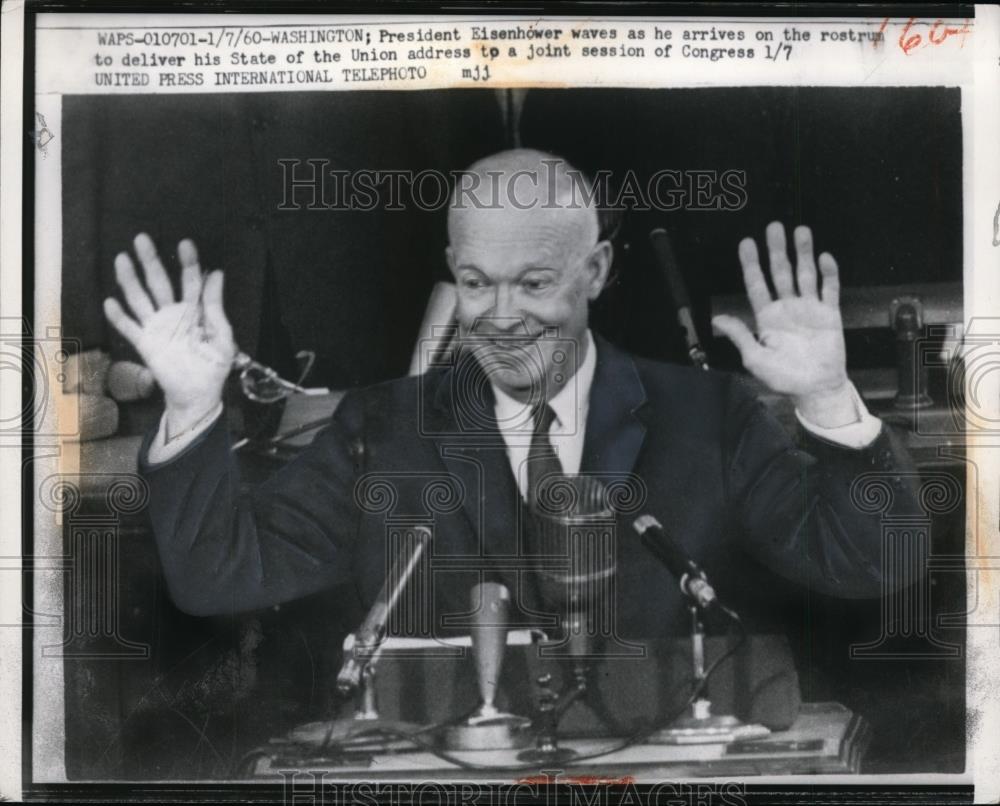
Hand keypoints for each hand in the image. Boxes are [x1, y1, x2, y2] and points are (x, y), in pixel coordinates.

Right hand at [103, 234, 234, 432]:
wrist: (199, 394)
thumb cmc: (214, 365)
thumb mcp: (222, 335)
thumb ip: (215, 306)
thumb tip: (217, 273)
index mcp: (195, 311)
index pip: (190, 281)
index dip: (188, 263)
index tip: (186, 244)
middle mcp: (172, 314)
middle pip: (159, 283)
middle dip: (151, 261)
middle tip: (142, 239)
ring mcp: (157, 327)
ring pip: (140, 299)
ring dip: (130, 280)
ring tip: (122, 259)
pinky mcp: (145, 344)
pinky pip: (129, 328)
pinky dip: (119, 316)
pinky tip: (110, 302)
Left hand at [712, 222, 856, 426]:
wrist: (816, 389)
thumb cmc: (784, 377)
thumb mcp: (754, 358)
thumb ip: (739, 335)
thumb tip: (717, 318)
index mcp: (767, 317)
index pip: (757, 284)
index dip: (751, 264)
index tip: (746, 243)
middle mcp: (787, 308)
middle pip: (780, 272)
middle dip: (777, 250)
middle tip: (774, 227)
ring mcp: (809, 308)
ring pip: (805, 274)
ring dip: (803, 253)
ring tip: (801, 231)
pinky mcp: (829, 314)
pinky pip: (829, 289)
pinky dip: (828, 273)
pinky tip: (823, 257)